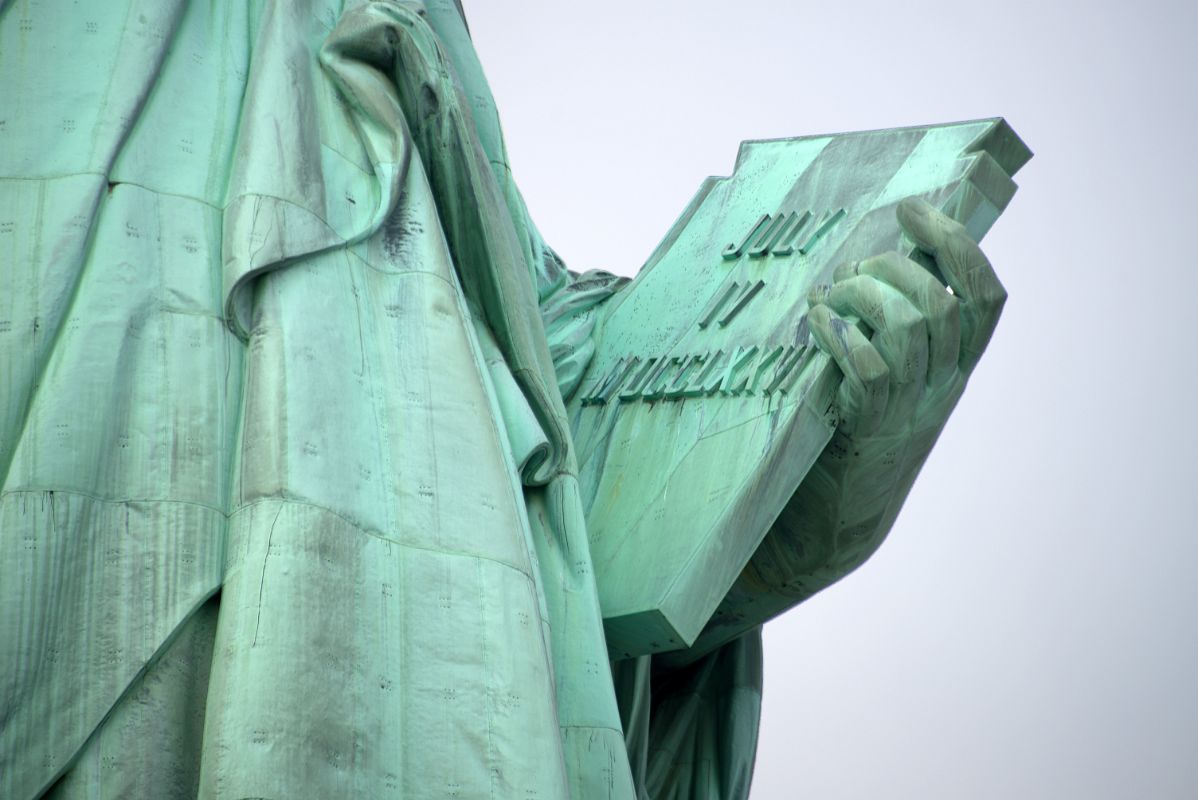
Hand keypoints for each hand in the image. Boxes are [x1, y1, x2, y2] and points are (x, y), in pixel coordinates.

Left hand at [807, 197, 1005, 446]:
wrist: (841, 514)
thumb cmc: (861, 426)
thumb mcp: (897, 373)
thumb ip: (902, 323)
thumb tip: (888, 254)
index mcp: (957, 366)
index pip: (986, 297)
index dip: (956, 244)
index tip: (913, 212)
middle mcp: (942, 386)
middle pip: (941, 306)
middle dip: (894, 269)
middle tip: (855, 268)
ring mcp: (908, 408)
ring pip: (908, 329)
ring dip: (863, 296)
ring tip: (832, 295)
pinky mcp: (869, 427)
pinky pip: (870, 368)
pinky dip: (840, 335)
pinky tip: (818, 324)